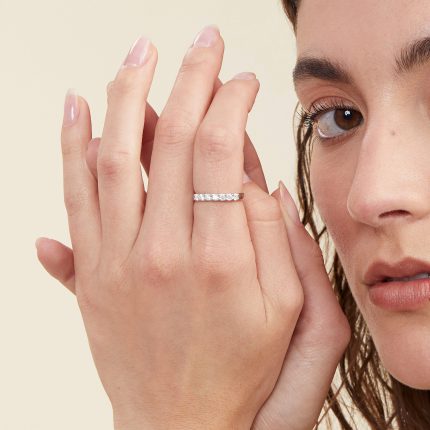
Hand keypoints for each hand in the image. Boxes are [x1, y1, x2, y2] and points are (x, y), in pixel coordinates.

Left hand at [39, 25, 305, 429]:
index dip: (233, 104)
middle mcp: (164, 254)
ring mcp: (118, 262)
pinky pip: (75, 195)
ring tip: (138, 55)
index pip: (221, 153)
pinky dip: (72, 145)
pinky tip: (78, 108)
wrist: (179, 424)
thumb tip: (252, 176)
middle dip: (189, 80)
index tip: (243, 82)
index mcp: (221, 262)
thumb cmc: (239, 369)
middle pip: (171, 141)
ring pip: (114, 157)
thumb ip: (275, 236)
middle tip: (200, 42)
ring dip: (127, 96)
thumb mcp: (285, 310)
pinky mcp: (92, 273)